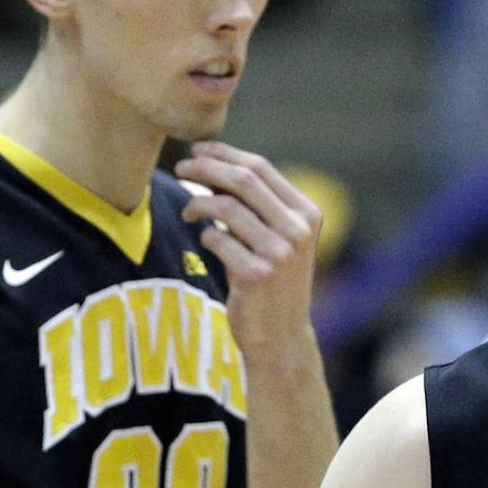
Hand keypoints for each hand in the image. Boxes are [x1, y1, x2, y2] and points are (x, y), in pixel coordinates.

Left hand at [174, 143, 321, 352]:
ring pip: (226, 207)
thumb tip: (214, 164)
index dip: (225, 154)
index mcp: (308, 214)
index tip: (198, 151)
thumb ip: (259, 205)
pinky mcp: (256, 274)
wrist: (282, 336)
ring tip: (189, 211)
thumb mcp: (281, 239)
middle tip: (180, 168)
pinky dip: (205, 235)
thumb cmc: (275, 282)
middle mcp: (298, 231)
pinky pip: (216, 238)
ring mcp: (279, 253)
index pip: (262, 168)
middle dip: (205, 168)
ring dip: (198, 203)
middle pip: (243, 180)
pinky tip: (206, 241)